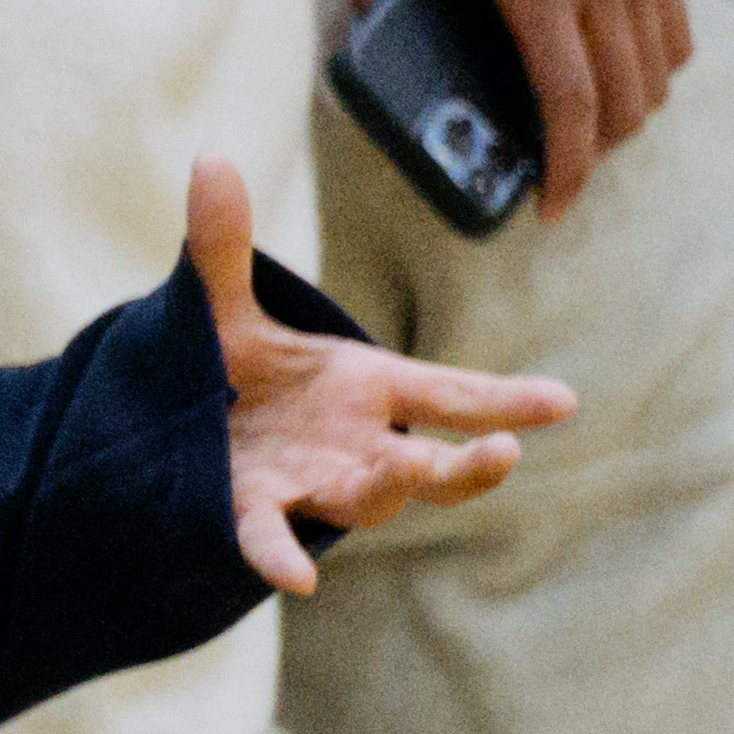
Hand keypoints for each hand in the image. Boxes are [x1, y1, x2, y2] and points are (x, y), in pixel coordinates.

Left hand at [186, 160, 571, 591]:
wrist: (169, 431)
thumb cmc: (225, 372)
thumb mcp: (222, 308)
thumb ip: (224, 243)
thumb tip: (209, 157)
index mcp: (365, 389)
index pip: (451, 394)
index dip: (506, 400)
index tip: (564, 402)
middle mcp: (354, 444)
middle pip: (432, 462)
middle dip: (470, 462)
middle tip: (505, 452)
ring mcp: (311, 482)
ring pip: (372, 498)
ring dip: (395, 489)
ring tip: (411, 471)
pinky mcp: (251, 509)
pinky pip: (273, 537)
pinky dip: (282, 553)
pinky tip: (297, 576)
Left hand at [342, 0, 685, 204]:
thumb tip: (362, 18)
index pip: (571, 96)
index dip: (569, 163)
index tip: (554, 204)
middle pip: (626, 99)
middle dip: (599, 151)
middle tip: (559, 169)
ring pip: (659, 71)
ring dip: (631, 113)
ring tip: (586, 126)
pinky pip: (676, 29)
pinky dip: (658, 68)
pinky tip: (620, 71)